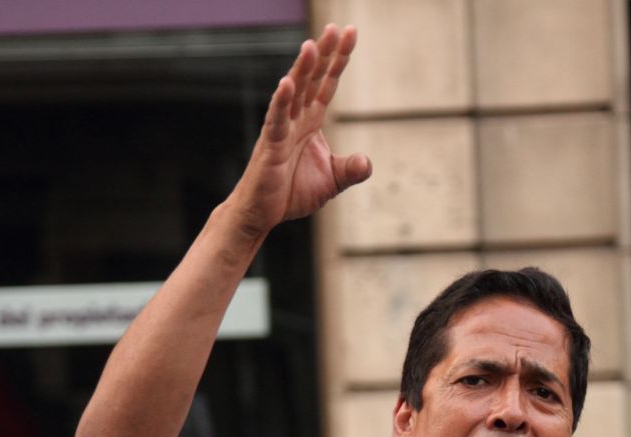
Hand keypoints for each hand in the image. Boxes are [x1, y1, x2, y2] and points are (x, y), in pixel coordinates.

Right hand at [229, 23, 371, 236]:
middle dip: (325, 54)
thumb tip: (367, 163)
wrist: (263, 214)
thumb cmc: (291, 193)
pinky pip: (276, 119)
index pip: (327, 84)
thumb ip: (350, 169)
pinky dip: (282, 101)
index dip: (338, 60)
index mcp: (311, 122)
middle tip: (337, 28)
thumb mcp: (332, 181)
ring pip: (293, 93)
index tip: (350, 34)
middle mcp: (296, 119)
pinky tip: (288, 82)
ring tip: (313, 46)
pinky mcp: (270, 146)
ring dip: (303, 70)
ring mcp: (281, 130)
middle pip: (312, 79)